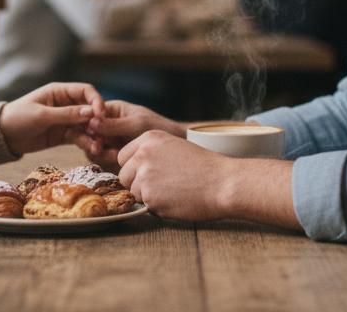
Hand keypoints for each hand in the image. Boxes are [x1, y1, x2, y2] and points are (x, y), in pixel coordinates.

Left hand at [0, 82, 104, 154]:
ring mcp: (65, 120)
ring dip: (94, 134)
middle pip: (89, 109)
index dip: (96, 100)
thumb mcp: (42, 115)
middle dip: (98, 121)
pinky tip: (92, 149)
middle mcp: (66, 104)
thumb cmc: (18, 118)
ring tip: (98, 146)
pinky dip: (87, 142)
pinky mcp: (63, 135)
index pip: (85, 91)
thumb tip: (91, 112)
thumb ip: (66, 114)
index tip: (101, 114)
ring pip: (86, 125)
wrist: (3, 136)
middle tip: (103, 133)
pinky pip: (79, 137)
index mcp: (59, 92)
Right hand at [78, 100, 185, 168]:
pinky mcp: (115, 154)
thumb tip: (91, 122)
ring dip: (100, 152)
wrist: (176, 144)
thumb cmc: (159, 128)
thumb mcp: (136, 124)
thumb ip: (114, 124)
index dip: (86, 124)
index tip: (92, 134)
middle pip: (88, 133)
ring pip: (93, 147)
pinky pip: (103, 158)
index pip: (89, 114)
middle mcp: (108, 124)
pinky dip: (108, 160)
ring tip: (114, 155)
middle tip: (99, 149)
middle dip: (93, 141)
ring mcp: (111, 140)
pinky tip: (118, 162)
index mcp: (112, 110)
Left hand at [116, 130, 237, 219]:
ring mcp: (144, 176)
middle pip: (124, 176)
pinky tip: (176, 200)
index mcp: (149, 138)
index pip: (123, 157)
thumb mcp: (174, 146)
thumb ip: (151, 153)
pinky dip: (158, 208)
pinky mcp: (150, 197)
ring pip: (133, 193)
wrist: (223, 183)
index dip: (134, 168)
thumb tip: (133, 169)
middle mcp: (143, 155)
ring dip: (148, 197)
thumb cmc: (204, 167)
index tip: (149, 174)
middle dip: (138, 184)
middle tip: (163, 186)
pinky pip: (145, 206)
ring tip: (173, 192)